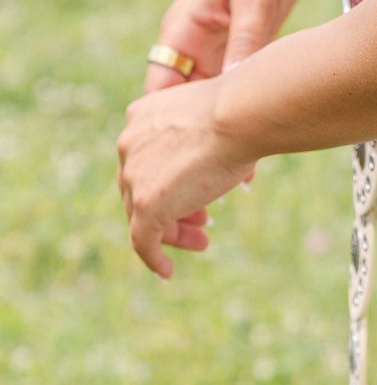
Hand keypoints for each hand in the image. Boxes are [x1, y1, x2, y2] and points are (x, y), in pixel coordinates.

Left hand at [117, 72, 257, 278]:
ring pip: (141, 215)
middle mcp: (129, 144)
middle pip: (140, 188)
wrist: (238, 114)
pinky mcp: (145, 202)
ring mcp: (134, 175)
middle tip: (202, 221)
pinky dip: (153, 258)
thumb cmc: (239, 113)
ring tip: (200, 241)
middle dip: (173, 206)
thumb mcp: (213, 123)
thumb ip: (206, 143)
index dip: (171, 179)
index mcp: (142, 116)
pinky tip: (167, 272)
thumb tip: (228, 167)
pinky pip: (141, 240)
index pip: (147, 159)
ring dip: (170, 231)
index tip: (198, 192)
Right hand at [141, 0, 331, 197]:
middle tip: (205, 184)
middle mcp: (191, 43)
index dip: (165, 132)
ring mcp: (214, 48)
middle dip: (188, 147)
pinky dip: (237, 121)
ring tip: (232, 180)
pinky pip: (228, 95)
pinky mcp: (238, 51)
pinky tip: (254, 149)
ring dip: (215, 138)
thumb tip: (235, 88)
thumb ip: (247, 41)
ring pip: (204, 107)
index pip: (159, 92)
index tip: (179, 166)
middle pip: (177, 108)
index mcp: (181, 28)